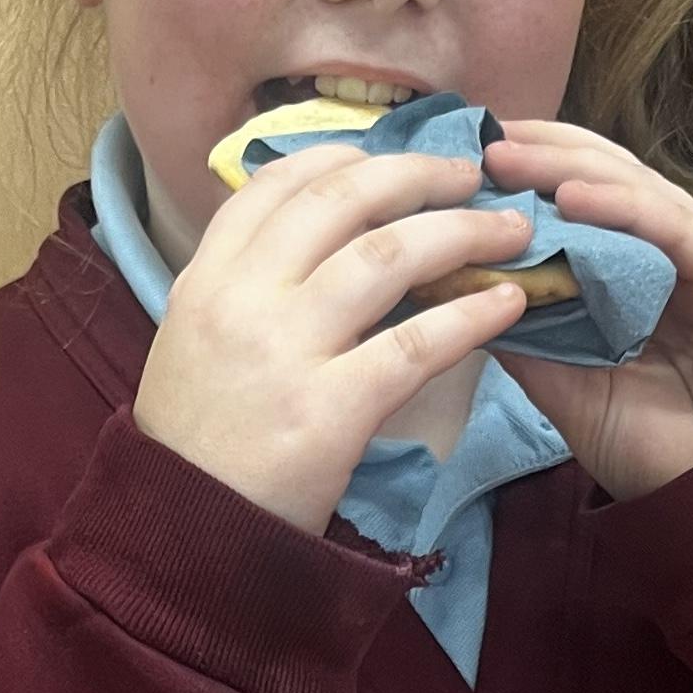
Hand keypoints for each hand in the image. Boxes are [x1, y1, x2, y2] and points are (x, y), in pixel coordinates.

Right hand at [133, 139, 536, 532]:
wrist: (183, 537)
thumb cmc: (195, 446)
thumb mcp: (188, 343)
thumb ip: (235, 287)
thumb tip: (299, 234)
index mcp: (205, 279)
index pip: (276, 185)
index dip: (342, 156)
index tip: (390, 156)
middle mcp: (241, 300)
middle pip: (342, 201)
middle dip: (416, 176)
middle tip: (468, 174)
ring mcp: (285, 352)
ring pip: (387, 257)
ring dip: (461, 231)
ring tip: (509, 229)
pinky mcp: (330, 411)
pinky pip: (415, 345)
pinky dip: (471, 317)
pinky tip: (509, 305)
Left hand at [476, 118, 692, 496]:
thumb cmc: (661, 451)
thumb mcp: (570, 391)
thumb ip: (527, 339)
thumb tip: (457, 290)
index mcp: (634, 278)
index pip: (581, 202)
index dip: (529, 174)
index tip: (465, 162)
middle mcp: (670, 258)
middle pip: (604, 182)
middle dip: (541, 155)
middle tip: (478, 140)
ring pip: (635, 191)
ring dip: (568, 168)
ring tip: (508, 157)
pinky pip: (674, 228)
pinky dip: (622, 207)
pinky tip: (569, 196)